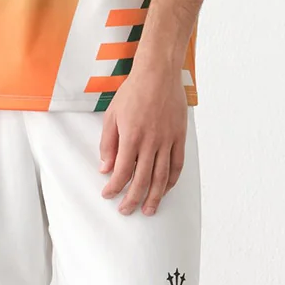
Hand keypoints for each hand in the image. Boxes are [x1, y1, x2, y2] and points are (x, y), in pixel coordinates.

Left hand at [97, 60, 187, 214]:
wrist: (158, 74)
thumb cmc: (133, 92)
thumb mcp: (112, 116)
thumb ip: (108, 144)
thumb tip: (105, 168)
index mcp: (131, 137)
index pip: (122, 171)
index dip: (114, 187)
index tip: (108, 195)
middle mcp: (151, 142)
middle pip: (143, 179)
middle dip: (133, 199)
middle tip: (126, 211)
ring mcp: (167, 140)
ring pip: (162, 176)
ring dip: (155, 196)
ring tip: (148, 210)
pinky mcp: (179, 137)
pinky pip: (177, 164)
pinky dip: (172, 180)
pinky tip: (166, 189)